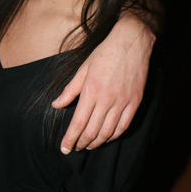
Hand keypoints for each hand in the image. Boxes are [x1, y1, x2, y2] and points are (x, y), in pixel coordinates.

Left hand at [53, 15, 155, 153]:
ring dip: (96, 142)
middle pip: (92, 131)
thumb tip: (56, 105)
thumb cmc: (104, 54)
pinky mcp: (134, 102)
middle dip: (81, 143)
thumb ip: (69, 90)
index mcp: (91, 92)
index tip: (65, 148)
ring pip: (108, 132)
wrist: (131, 42)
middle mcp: (107, 100)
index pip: (78, 123)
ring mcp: (122, 102)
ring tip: (88, 146)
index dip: (70, 139)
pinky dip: (114, 136)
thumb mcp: (82, 69)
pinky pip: (123, 126)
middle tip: (75, 148)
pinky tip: (106, 138)